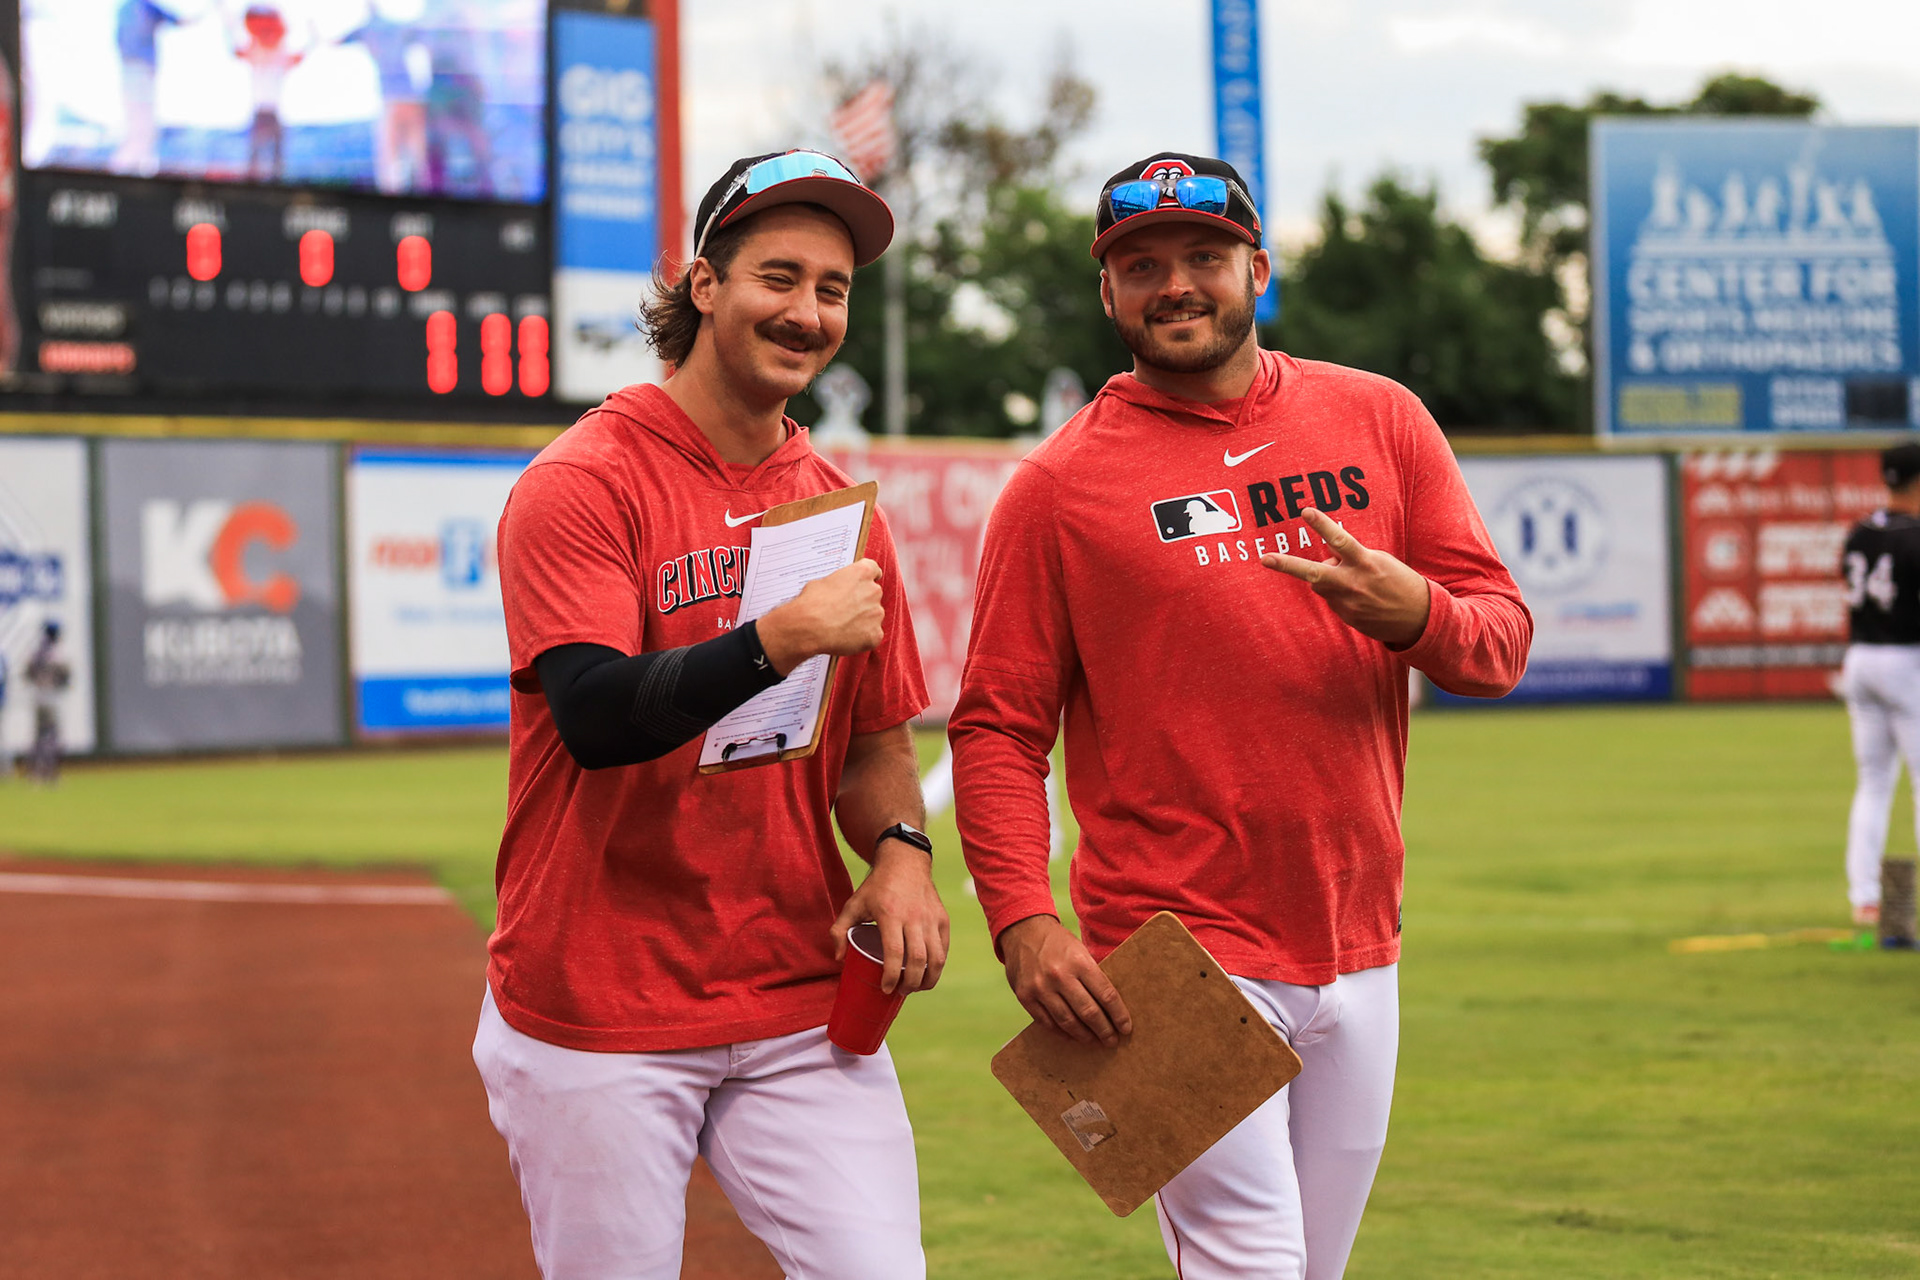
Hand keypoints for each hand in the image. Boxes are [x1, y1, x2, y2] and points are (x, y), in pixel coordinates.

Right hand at [758, 559, 884, 675]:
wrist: (809, 628)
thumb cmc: (811, 603)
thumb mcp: (821, 582)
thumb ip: (838, 584)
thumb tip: (836, 591)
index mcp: (862, 573)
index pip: (873, 570)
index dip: (868, 578)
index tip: (863, 584)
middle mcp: (873, 591)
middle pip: (873, 595)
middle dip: (862, 602)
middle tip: (845, 610)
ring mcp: (877, 613)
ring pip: (873, 616)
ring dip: (862, 620)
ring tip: (842, 626)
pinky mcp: (875, 633)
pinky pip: (872, 634)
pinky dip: (862, 637)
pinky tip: (846, 637)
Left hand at [831, 841, 948, 994]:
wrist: (905, 861)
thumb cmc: (876, 886)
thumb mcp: (853, 904)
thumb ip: (839, 930)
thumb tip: (839, 958)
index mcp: (890, 914)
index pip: (894, 953)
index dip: (890, 976)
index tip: (886, 989)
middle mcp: (914, 917)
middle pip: (918, 960)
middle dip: (910, 983)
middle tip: (901, 992)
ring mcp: (931, 918)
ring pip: (936, 957)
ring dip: (928, 979)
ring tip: (916, 988)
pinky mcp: (943, 918)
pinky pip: (944, 948)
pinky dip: (938, 965)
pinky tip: (928, 973)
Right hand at [999, 915, 1132, 1047]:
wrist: (1023, 930)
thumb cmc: (1058, 942)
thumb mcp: (1080, 951)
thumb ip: (1092, 976)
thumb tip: (1110, 1007)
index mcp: (1080, 962)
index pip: (1106, 995)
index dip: (1119, 1015)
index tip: (1126, 1028)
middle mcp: (1060, 976)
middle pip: (1089, 1012)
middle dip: (1104, 1030)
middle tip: (1112, 1041)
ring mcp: (1040, 987)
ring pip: (1068, 1022)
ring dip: (1084, 1036)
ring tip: (1094, 1041)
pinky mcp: (1025, 996)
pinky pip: (1047, 1022)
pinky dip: (1061, 1032)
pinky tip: (1071, 1036)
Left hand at [1260, 508, 1430, 647]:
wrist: (1418, 618)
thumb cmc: (1399, 581)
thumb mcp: (1380, 561)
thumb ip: (1351, 556)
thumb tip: (1327, 554)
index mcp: (1366, 563)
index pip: (1340, 540)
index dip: (1322, 525)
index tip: (1305, 511)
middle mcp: (1353, 583)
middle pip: (1314, 572)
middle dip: (1286, 565)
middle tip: (1265, 559)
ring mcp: (1348, 603)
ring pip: (1320, 583)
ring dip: (1327, 576)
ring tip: (1352, 578)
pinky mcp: (1346, 617)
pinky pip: (1332, 599)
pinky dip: (1339, 593)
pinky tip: (1361, 597)